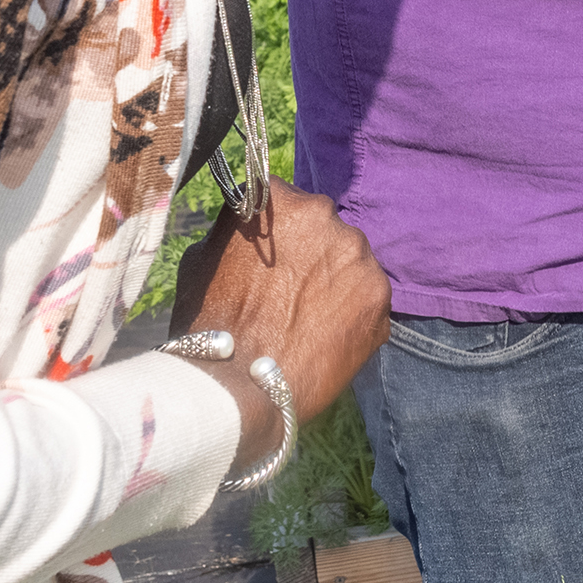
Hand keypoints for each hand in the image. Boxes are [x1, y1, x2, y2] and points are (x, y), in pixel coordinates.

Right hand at [167, 184, 388, 465]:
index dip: (278, 230)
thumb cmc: (208, 321)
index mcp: (277, 198)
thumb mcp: (201, 258)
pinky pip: (367, 297)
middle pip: (322, 227)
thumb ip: (237, 234)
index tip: (271, 257)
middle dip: (310, 252)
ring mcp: (358, 254)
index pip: (285, 200)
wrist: (237, 385)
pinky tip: (328, 337)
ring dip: (335, 280)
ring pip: (350, 260)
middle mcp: (324, 214)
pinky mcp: (381, 295)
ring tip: (310, 318)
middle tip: (290, 291)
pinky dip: (353, 313)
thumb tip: (249, 236)